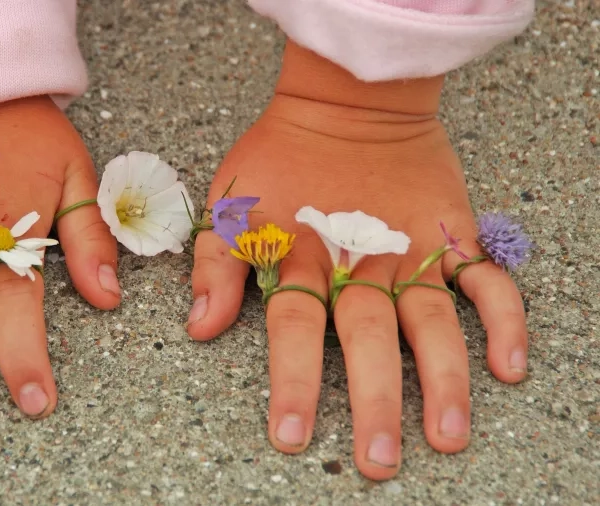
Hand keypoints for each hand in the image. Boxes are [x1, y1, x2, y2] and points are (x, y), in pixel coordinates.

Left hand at [187, 43, 527, 479]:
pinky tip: (509, 365)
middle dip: (373, 403)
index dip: (292, 384)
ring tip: (447, 434)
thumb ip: (215, 266)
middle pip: (368, 339)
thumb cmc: (280, 154)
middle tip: (377, 460)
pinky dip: (502, 317)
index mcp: (303, 258)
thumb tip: (199, 327)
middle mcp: (359, 261)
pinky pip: (485, 277)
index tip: (291, 438)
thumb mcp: (229, 205)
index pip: (295, 331)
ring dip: (442, 378)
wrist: (346, 101)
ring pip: (432, 321)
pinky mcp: (450, 233)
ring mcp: (410, 249)